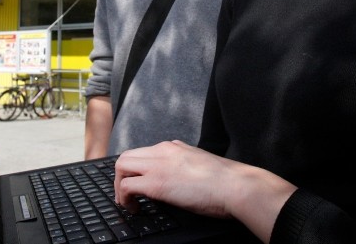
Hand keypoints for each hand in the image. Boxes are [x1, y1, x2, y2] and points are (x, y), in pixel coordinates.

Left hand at [114, 141, 295, 242]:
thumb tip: (176, 174)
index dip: (136, 169)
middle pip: (126, 156)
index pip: (143, 152)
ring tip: (128, 203)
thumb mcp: (200, 161)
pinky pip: (127, 186)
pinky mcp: (157, 183)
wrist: (236, 185)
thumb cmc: (226, 180)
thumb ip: (184, 162)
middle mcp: (163, 150)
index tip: (137, 183)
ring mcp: (158, 165)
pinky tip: (135, 208)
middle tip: (127, 195)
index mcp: (174, 146)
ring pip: (121, 166)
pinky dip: (124, 198)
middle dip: (121, 176)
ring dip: (119, 186)